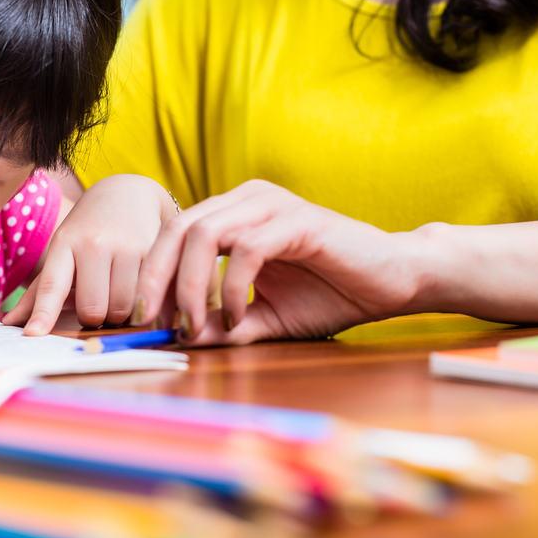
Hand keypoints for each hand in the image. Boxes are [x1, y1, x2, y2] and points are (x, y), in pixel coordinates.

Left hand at [3, 174, 176, 334]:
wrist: (128, 193)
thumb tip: (9, 323)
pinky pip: (147, 298)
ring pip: (122, 309)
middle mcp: (94, 243)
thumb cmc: (88, 231)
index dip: (43, 313)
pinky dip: (142, 304)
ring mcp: (126, 246)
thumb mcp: (62, 251)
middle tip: (98, 302)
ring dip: (120, 313)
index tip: (32, 336)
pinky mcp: (154, 251)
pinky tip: (139, 287)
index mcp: (65, 244)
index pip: (51, 285)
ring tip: (118, 292)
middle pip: (93, 310)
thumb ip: (40, 290)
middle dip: (95, 317)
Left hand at [134, 180, 426, 343]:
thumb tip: (179, 337)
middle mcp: (246, 200)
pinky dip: (231, 289)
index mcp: (234, 214)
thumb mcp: (265, 318)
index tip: (144, 320)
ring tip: (194, 325)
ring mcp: (271, 205)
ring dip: (190, 286)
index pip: (173, 235)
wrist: (394, 282)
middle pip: (177, 230)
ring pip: (203, 234)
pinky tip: (237, 319)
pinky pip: (245, 250)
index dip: (151, 275)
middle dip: (156, 279)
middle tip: (155, 323)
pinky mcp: (296, 220)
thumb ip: (224, 324)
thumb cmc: (331, 294)